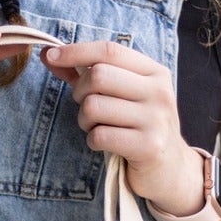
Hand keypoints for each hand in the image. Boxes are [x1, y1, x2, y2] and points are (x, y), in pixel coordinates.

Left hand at [42, 40, 205, 213]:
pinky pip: (100, 135)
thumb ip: (88, 73)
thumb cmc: (138, 126)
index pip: (110, 51)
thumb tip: (49, 54)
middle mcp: (159, 92)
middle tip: (86, 107)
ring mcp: (156, 119)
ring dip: (84, 120)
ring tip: (97, 127)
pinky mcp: (149, 146)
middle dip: (80, 92)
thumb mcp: (123, 94)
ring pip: (94, 106)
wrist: (171, 169)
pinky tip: (104, 143)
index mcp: (154, 72)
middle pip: (98, 75)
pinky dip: (92, 140)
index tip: (51, 56)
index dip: (76, 51)